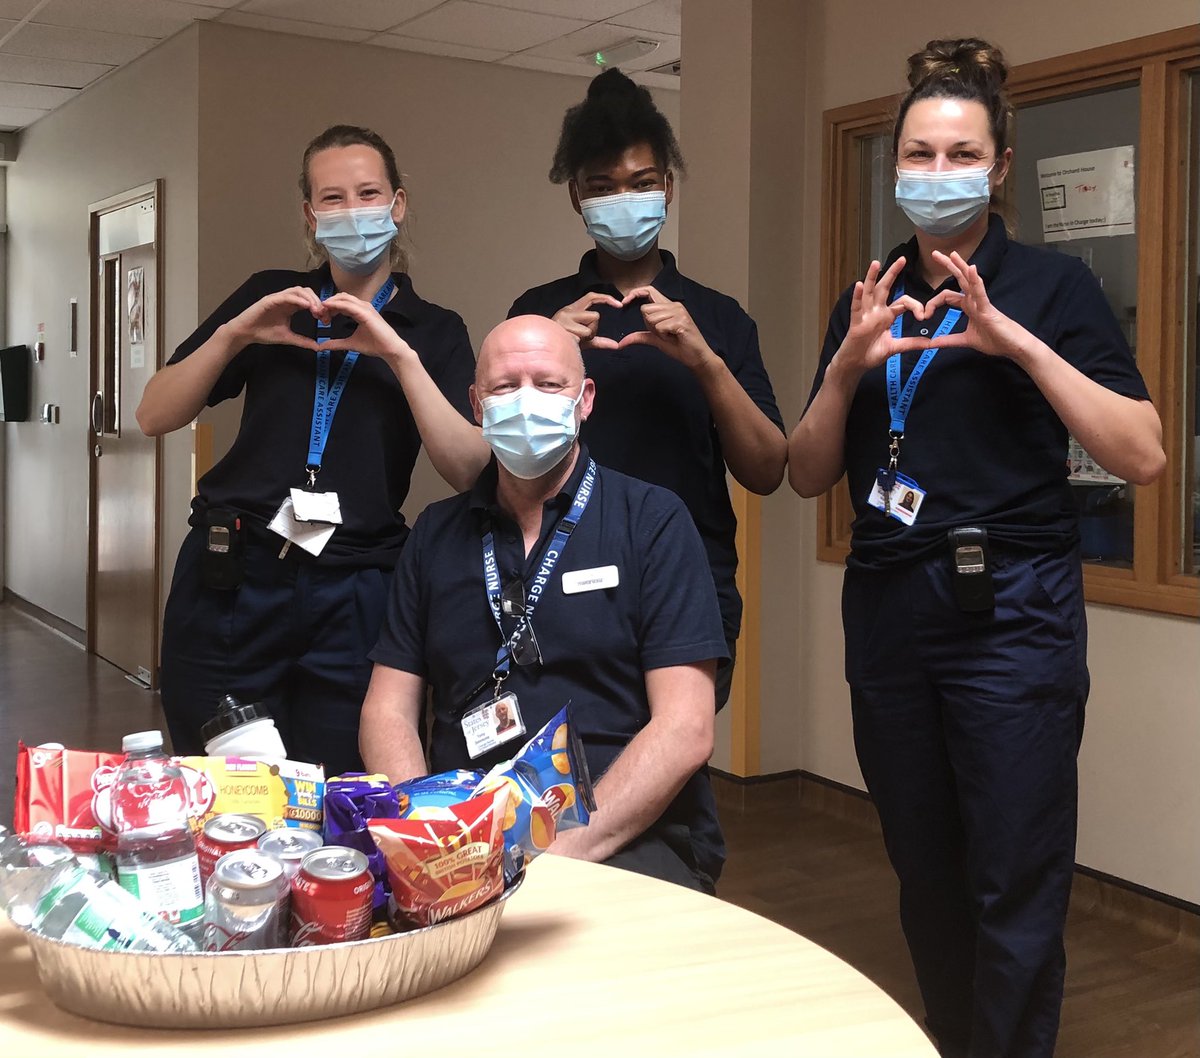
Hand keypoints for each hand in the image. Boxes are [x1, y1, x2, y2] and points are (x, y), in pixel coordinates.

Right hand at [225, 287, 323, 350]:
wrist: (246, 333)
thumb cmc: (264, 333)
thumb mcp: (288, 338)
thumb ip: (303, 341)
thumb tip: (318, 347)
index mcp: (291, 306)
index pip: (309, 300)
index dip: (319, 307)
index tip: (326, 318)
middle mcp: (285, 300)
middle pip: (306, 292)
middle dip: (317, 301)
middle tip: (323, 314)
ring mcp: (277, 298)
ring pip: (297, 290)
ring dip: (309, 298)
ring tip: (316, 309)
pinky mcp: (269, 300)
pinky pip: (285, 296)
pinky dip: (297, 299)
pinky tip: (305, 306)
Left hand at [318, 291, 414, 363]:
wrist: (390, 350)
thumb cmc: (375, 345)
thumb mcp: (350, 344)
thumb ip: (336, 343)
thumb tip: (322, 346)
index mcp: (360, 311)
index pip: (341, 303)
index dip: (329, 308)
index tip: (321, 317)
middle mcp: (363, 306)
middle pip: (340, 297)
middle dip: (328, 303)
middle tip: (318, 313)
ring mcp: (365, 308)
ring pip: (343, 298)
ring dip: (330, 302)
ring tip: (320, 310)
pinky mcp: (366, 313)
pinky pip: (348, 305)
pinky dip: (336, 304)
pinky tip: (327, 307)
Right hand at [552, 292, 622, 349]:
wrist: (544, 350)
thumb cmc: (565, 344)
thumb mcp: (584, 341)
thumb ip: (600, 341)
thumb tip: (617, 345)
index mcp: (572, 309)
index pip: (592, 297)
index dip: (607, 299)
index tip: (620, 305)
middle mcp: (567, 311)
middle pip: (595, 316)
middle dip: (593, 330)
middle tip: (581, 338)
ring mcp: (564, 319)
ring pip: (590, 328)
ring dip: (586, 338)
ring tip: (575, 341)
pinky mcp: (562, 328)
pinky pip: (582, 337)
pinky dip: (580, 343)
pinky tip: (571, 343)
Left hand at [617, 286, 714, 369]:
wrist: (697, 357)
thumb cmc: (680, 347)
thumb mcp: (656, 340)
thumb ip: (640, 337)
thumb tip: (621, 342)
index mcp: (668, 306)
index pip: (649, 290)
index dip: (635, 293)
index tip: (624, 302)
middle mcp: (674, 305)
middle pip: (645, 309)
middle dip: (649, 325)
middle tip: (664, 333)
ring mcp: (679, 312)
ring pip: (651, 319)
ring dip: (658, 332)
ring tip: (671, 336)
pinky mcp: (681, 321)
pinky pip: (660, 327)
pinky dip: (664, 336)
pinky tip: (674, 338)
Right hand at [833, 257, 933, 377]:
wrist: (857, 365)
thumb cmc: (872, 354)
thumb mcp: (896, 347)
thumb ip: (912, 343)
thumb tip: (931, 343)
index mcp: (887, 315)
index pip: (904, 302)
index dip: (915, 306)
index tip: (924, 316)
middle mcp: (876, 311)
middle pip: (885, 288)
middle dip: (893, 273)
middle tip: (902, 259)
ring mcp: (865, 315)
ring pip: (869, 292)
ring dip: (872, 277)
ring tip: (876, 263)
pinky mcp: (856, 322)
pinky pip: (857, 307)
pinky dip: (858, 296)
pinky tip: (859, 285)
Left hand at [922, 251, 1034, 361]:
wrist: (1014, 347)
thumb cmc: (996, 340)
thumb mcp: (966, 340)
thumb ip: (949, 340)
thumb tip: (932, 343)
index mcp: (969, 307)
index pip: (947, 296)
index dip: (933, 303)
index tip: (924, 315)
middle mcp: (975, 301)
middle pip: (959, 279)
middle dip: (948, 266)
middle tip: (934, 253)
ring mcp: (982, 303)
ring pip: (970, 281)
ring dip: (961, 266)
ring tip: (952, 254)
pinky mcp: (988, 308)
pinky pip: (980, 292)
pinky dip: (976, 280)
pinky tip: (972, 269)